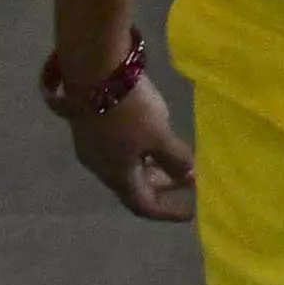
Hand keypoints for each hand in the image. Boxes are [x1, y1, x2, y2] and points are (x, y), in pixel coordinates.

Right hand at [60, 65, 197, 221]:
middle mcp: (101, 166)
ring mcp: (94, 145)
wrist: (94, 72)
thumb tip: (189, 176)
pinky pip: (121, 149)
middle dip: (163, 185)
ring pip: (127, 166)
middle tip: (190, 181)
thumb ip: (175, 158)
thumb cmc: (130, 110)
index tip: (190, 212)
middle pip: (134, 186)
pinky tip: (155, 138)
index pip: (142, 205)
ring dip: (154, 166)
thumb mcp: (159, 136)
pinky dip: (142, 151)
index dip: (167, 211)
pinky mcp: (93, 125)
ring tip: (179, 159)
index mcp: (116, 175)